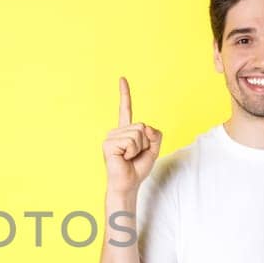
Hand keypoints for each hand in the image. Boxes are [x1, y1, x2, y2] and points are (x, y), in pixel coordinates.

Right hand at [103, 77, 162, 194]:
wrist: (128, 184)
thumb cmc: (137, 168)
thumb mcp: (153, 149)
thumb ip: (155, 135)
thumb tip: (146, 127)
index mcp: (125, 131)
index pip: (125, 109)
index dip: (125, 94)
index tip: (122, 78)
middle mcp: (116, 131)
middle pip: (141, 126)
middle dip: (145, 143)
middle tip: (135, 155)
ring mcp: (111, 137)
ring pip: (137, 134)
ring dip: (139, 148)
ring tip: (129, 157)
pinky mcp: (108, 144)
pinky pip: (131, 141)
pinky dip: (132, 152)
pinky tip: (124, 158)